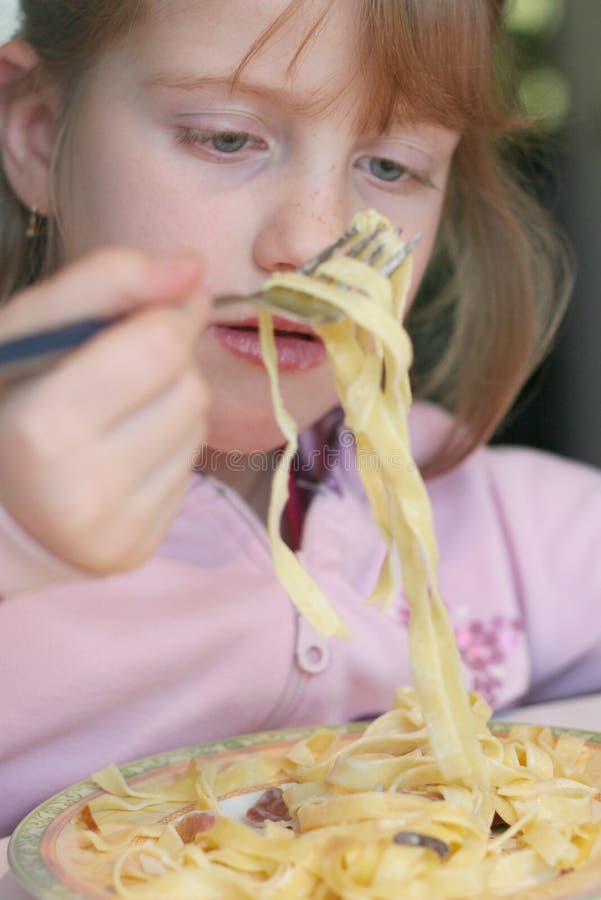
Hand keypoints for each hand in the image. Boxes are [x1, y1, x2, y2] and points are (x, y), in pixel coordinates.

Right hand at [0, 248, 209, 573]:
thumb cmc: (7, 398)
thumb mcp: (28, 328)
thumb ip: (105, 281)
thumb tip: (192, 266)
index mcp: (40, 429)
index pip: (159, 347)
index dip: (170, 311)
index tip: (162, 301)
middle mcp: (80, 492)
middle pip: (189, 388)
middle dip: (169, 359)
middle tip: (127, 360)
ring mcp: (114, 531)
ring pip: (198, 427)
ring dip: (173, 402)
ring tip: (119, 407)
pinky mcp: (137, 549)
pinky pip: (189, 471)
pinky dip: (168, 446)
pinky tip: (124, 449)